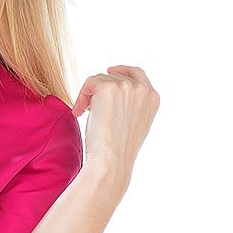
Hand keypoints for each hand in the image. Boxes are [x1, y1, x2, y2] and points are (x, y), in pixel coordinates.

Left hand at [73, 63, 159, 192]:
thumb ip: (132, 106)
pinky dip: (81, 96)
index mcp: (153, 98)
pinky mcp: (108, 87)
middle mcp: (142, 89)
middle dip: (100, 90)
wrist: (111, 161)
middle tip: (89, 109)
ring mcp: (126, 86)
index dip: (122, 70)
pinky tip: (79, 113)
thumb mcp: (134, 125)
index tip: (109, 72)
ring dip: (90, 96)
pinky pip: (89, 82)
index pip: (138, 74)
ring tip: (85, 115)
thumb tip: (115, 92)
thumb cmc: (118, 151)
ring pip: (101, 79)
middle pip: (115, 76)